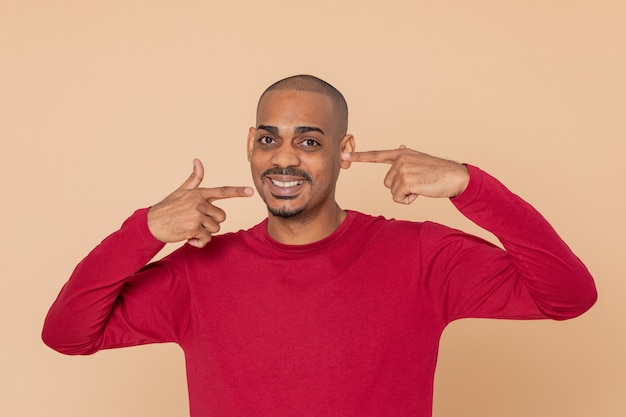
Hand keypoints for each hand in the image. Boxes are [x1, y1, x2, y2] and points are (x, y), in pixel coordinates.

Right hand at [147, 159, 253, 247]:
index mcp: (199, 193)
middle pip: (222, 216)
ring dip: (205, 233)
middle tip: (197, 222)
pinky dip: (199, 242)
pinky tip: (189, 238)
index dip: (238, 191)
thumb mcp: (181, 191)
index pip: (222, 191)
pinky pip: (206, 239)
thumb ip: (194, 179)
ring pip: (215, 228)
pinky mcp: (193, 228)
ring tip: (191, 228)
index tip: (251, 191)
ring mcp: (196, 215)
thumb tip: (197, 160)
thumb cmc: (168, 207)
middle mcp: (199, 203)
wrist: (151, 223)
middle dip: (212, 222)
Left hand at [342, 146, 468, 203]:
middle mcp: (400, 159)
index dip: (358, 156)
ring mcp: (403, 169)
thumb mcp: (419, 159)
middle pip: (387, 183)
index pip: (376, 155)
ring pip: (392, 191)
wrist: (455, 176)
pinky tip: (421, 191)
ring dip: (405, 194)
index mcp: (401, 154)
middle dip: (400, 188)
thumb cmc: (437, 171)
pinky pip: (398, 198)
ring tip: (421, 186)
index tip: (342, 155)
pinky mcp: (407, 181)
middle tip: (418, 183)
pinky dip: (409, 200)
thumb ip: (407, 155)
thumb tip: (401, 146)